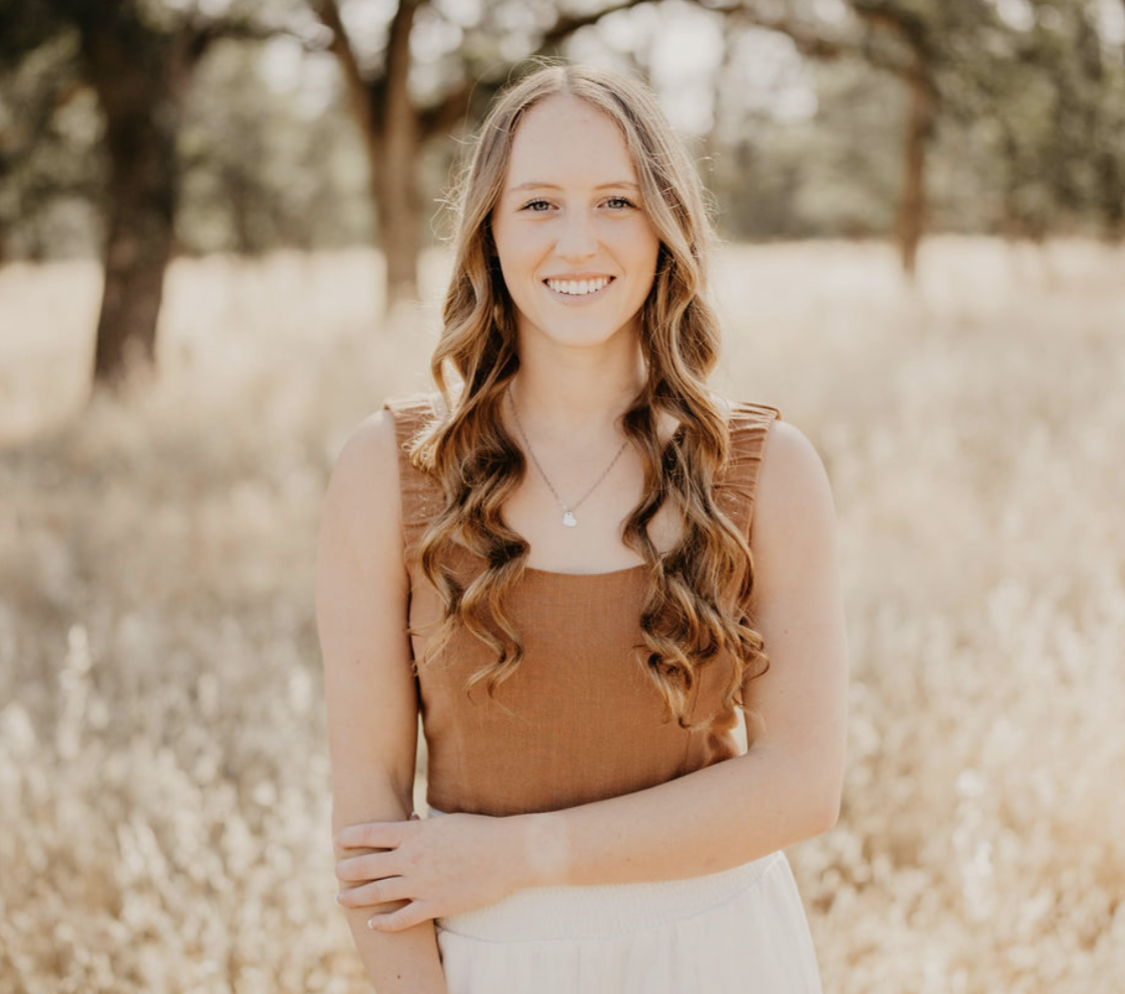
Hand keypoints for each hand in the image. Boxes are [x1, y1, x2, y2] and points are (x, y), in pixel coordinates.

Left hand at [334, 812, 530, 931]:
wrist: (509, 853)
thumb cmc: (481, 832)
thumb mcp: (448, 822)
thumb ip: (425, 827)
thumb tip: (410, 821)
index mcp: (417, 833)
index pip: (374, 833)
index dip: (353, 836)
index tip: (338, 839)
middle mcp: (413, 857)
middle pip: (369, 864)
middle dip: (348, 868)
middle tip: (336, 871)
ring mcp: (423, 883)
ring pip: (378, 892)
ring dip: (356, 896)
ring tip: (340, 898)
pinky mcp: (436, 904)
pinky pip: (403, 917)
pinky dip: (385, 922)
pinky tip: (373, 924)